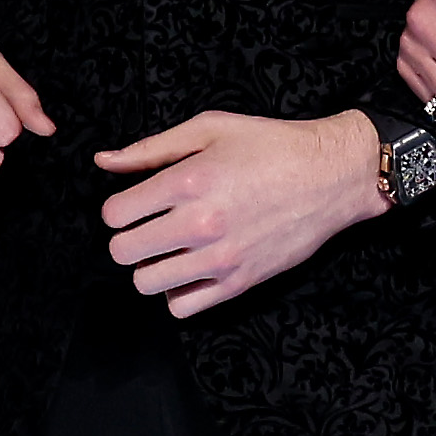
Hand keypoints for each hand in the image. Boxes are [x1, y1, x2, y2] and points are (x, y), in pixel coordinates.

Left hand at [96, 109, 385, 317]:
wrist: (331, 175)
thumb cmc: (272, 146)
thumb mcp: (210, 129)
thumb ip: (152, 148)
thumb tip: (103, 161)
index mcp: (188, 180)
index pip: (115, 214)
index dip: (117, 209)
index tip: (133, 204)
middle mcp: (200, 223)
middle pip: (123, 252)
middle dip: (127, 238)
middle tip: (148, 226)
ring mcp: (220, 257)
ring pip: (146, 283)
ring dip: (149, 266)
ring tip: (169, 249)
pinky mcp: (240, 282)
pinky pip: (182, 307)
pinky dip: (177, 292)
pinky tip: (190, 269)